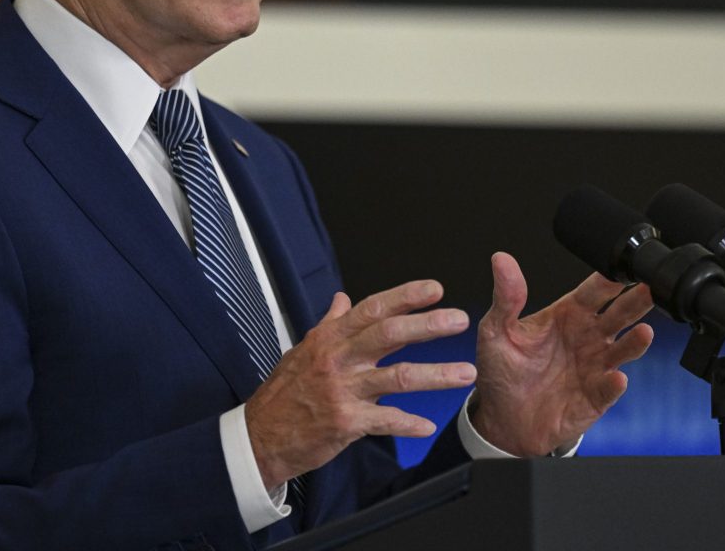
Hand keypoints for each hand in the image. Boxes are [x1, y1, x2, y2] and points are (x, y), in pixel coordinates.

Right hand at [244, 280, 476, 490]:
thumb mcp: (303, 349)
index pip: (372, 309)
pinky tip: (428, 425)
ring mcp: (342, 390)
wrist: (260, 435)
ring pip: (397, 378)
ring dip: (435, 376)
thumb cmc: (284, 391)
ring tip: (465, 374)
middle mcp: (338, 359)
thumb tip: (342, 298)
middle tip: (459, 320)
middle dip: (428, 325)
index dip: (405, 296)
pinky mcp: (345, 422)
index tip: (435, 288)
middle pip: (389, 334)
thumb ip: (330, 323)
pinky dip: (408, 423)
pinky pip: (384, 420)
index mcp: (331, 338)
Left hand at [471, 252, 653, 456]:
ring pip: (623, 350)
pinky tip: (617, 378)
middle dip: (636, 301)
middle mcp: (587, 337)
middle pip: (618, 314)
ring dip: (635, 342)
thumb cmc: (503, 370)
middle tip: (651, 288)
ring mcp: (595, 367)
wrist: (503, 419)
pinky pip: (609, 389)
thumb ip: (506, 297)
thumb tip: (501, 260)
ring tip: (644, 332)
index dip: (609, 278)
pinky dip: (614, 384)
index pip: (594, 291)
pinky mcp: (595, 398)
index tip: (621, 265)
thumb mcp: (496, 330)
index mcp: (567, 315)